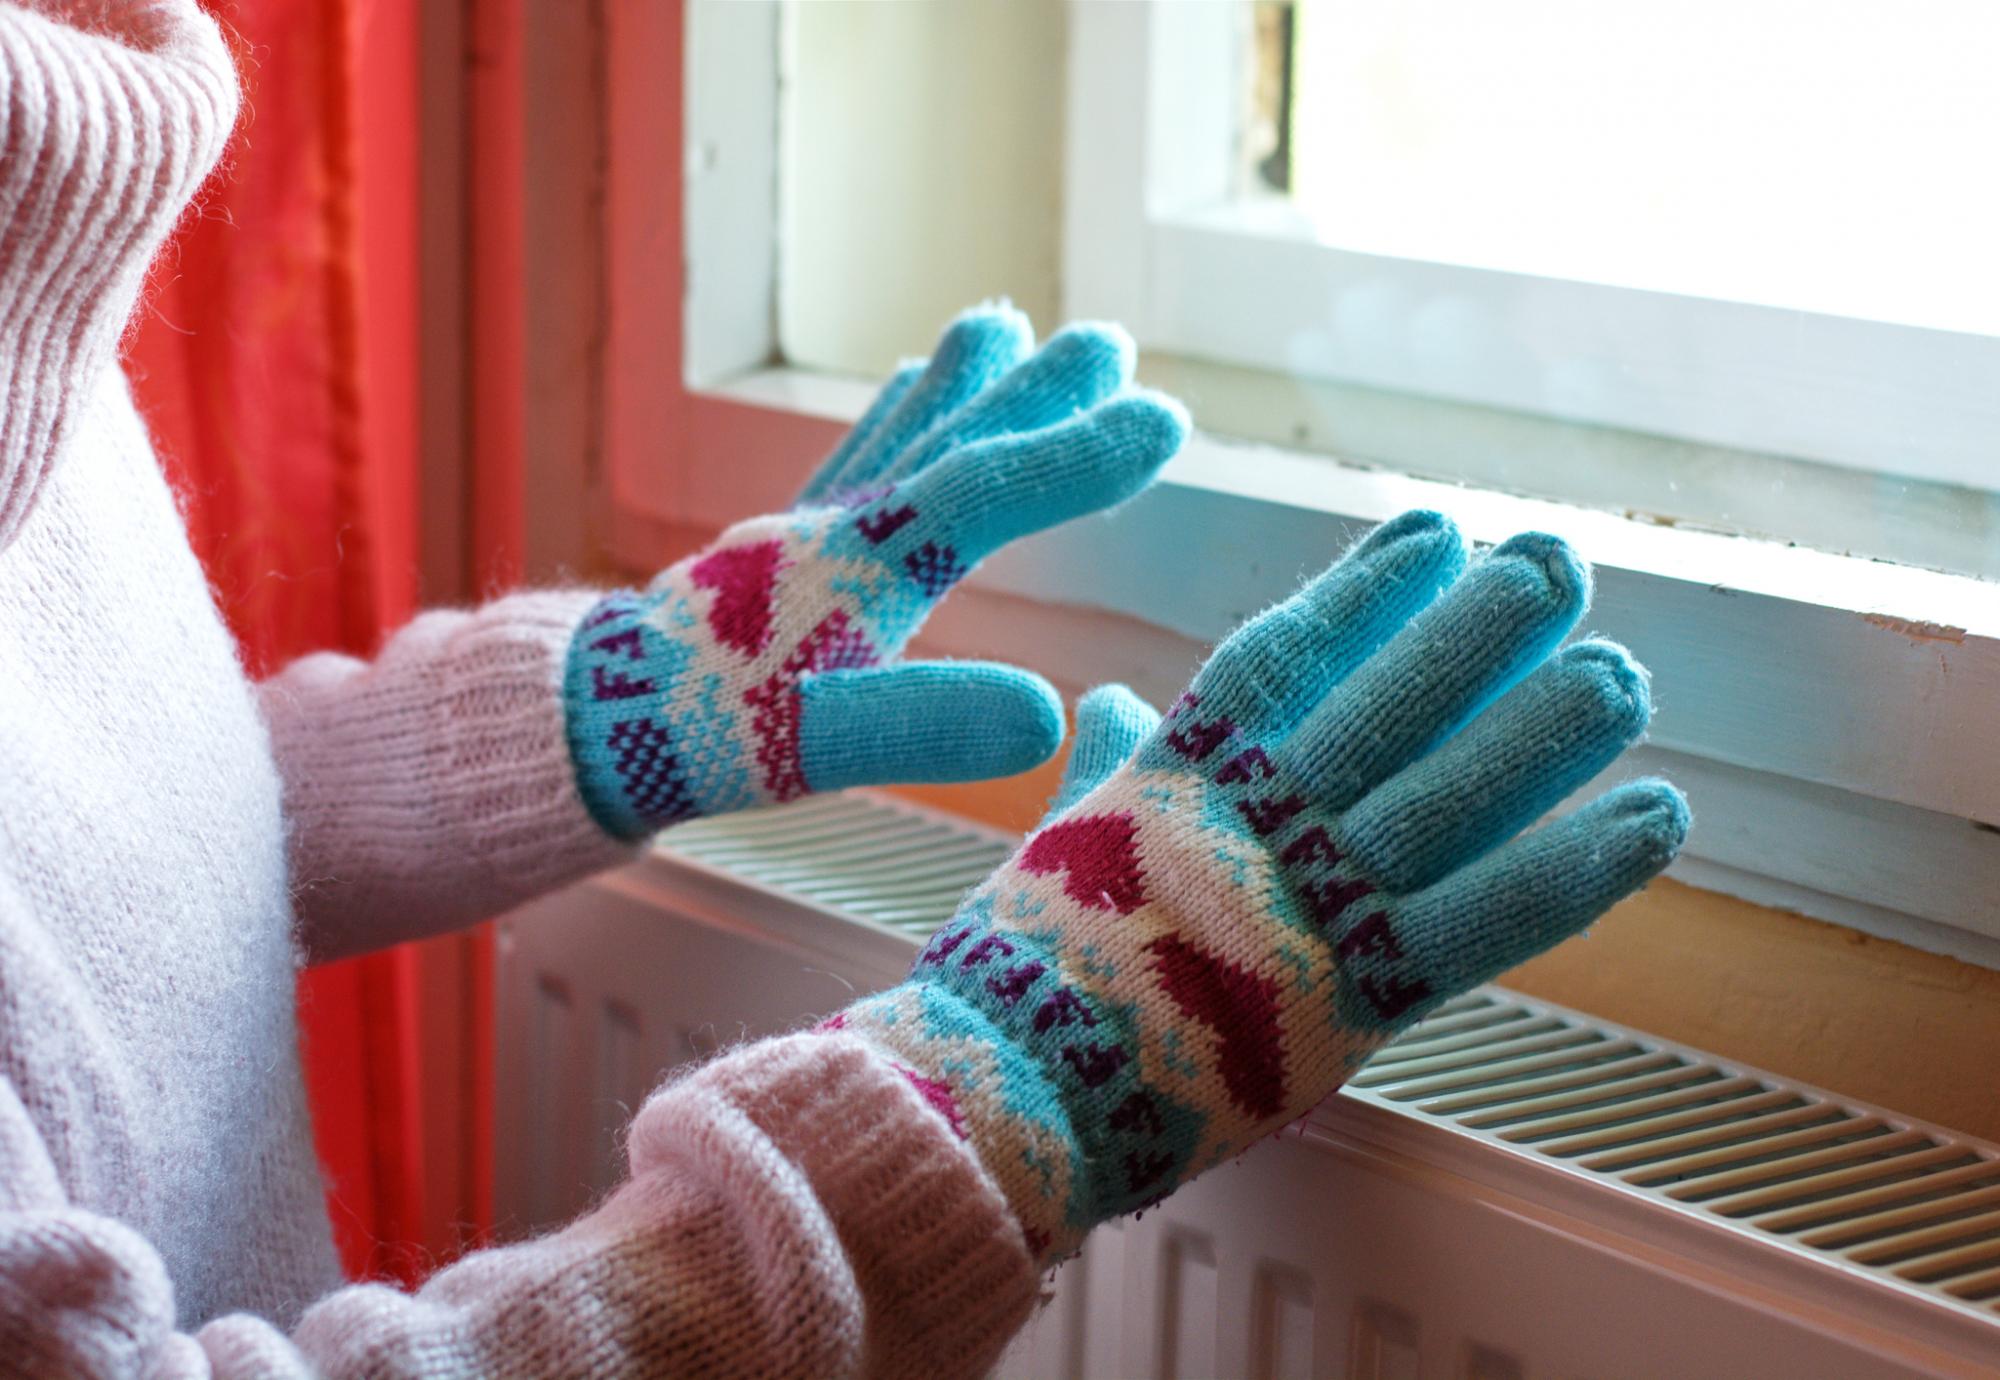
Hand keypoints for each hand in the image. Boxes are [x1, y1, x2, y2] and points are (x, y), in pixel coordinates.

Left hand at [564, 305, 1186, 836]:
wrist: (591, 720)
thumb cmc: (705, 735)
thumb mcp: (819, 747)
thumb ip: (926, 724)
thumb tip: (1046, 715)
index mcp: (863, 569)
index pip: (988, 492)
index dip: (1077, 455)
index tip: (1164, 417)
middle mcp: (839, 529)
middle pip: (955, 443)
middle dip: (1037, 398)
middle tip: (1108, 342)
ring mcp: (807, 529)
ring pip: (902, 438)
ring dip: (963, 388)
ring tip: (1002, 326)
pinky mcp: (782, 545)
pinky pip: (855, 459)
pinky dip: (897, 418)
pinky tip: (910, 397)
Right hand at [837, 511, 1688, 1259]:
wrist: (1003, 1091)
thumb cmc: (1019, 968)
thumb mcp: (1057, 838)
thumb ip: (1111, 762)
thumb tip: (1111, 700)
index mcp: (1176, 774)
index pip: (1284, 656)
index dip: (1365, 590)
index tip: (1434, 531)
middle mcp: (1251, 822)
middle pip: (1388, 705)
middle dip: (1477, 630)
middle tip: (1556, 561)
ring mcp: (1306, 906)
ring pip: (1449, 797)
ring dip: (1544, 732)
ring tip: (1622, 671)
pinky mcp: (1355, 998)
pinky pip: (1487, 920)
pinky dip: (1578, 867)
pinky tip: (1655, 815)